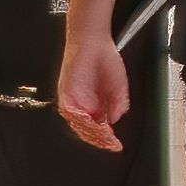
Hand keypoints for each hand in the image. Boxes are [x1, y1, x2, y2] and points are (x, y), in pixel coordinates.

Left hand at [54, 16, 132, 152]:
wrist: (93, 40)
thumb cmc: (104, 59)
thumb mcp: (119, 85)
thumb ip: (119, 104)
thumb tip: (114, 119)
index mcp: (96, 106)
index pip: (98, 130)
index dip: (107, 140)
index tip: (115, 145)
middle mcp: (84, 105)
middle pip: (87, 131)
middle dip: (100, 139)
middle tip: (109, 142)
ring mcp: (74, 99)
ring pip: (77, 123)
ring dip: (90, 131)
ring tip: (102, 134)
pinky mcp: (66, 91)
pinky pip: (69, 110)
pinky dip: (79, 117)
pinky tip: (90, 120)